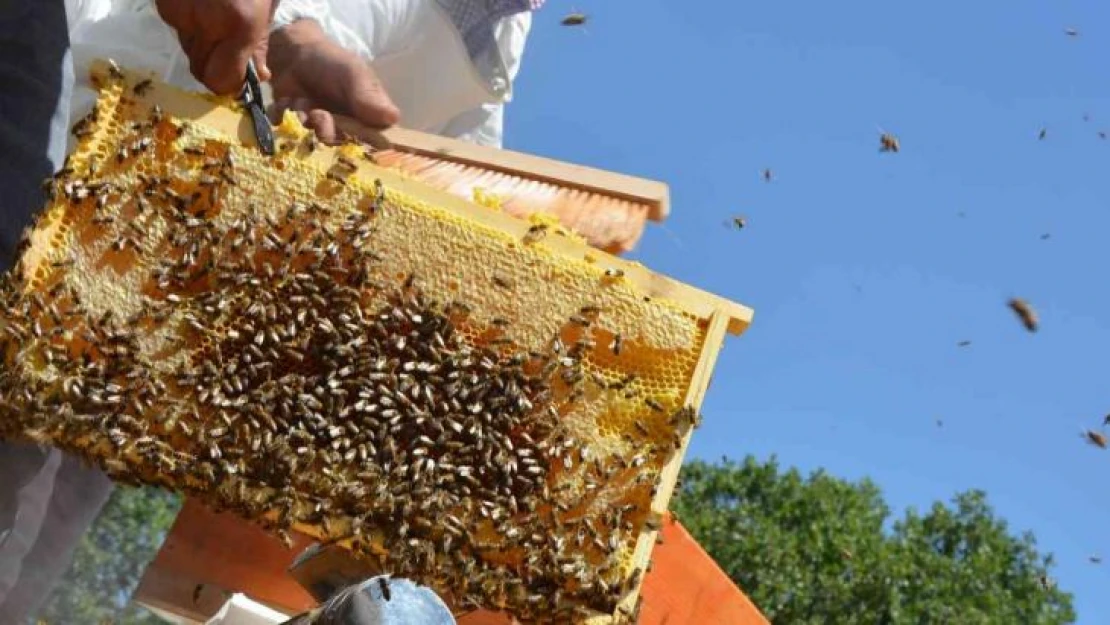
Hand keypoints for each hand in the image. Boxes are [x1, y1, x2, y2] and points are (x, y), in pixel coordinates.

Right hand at [155, 0, 276, 94]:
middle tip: (228, 47)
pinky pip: (176, 26)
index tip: (236, 78)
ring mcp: (179, 11)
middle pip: (201, 69)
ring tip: (215, 13)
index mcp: (239, 25)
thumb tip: (260, 76)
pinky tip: (200, 1)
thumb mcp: (266, 5)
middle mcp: (205, 22)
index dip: (228, 84)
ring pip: (188, 47)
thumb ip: (259, 43)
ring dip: (202, 41)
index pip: (221, 80)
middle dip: (215, 65)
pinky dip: (188, 21)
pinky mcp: (162, 2)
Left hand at [267, 19, 399, 142]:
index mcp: (367, 116)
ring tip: (300, 100)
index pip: (373, 140)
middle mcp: (346, 126)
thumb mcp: (353, 74)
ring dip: (303, 119)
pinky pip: (287, 132)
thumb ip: (369, 97)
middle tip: (318, 113)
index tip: (348, 129)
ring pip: (312, 140)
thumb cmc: (331, 61)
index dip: (361, 140)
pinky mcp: (296, 125)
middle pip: (340, 143)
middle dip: (326, 130)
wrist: (294, 51)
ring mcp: (319, 127)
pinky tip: (285, 101)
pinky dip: (283, 117)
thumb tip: (392, 118)